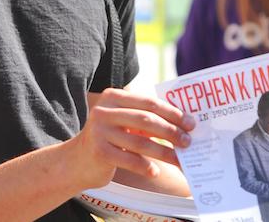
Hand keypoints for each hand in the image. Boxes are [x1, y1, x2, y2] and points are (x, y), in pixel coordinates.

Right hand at [67, 88, 195, 189]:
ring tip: (179, 159)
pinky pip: (129, 159)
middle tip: (188, 142)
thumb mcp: (123, 121)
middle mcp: (104, 111)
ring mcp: (99, 131)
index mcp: (113, 97)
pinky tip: (156, 171)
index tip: (190, 123)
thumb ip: (144, 117)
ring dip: (164, 152)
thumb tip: (182, 124)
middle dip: (170, 131)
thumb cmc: (110, 139)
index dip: (172, 112)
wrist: (78, 162)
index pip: (148, 102)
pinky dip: (145, 166)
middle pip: (146, 120)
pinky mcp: (99, 152)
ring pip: (140, 142)